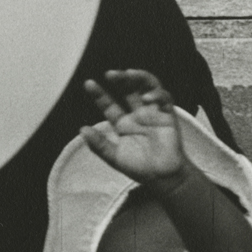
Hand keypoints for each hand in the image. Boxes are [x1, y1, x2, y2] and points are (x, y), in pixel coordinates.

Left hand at [81, 71, 185, 185]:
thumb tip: (82, 129)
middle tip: (110, 74)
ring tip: (129, 74)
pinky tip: (147, 98)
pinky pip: (165, 99)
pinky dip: (157, 94)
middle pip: (129, 89)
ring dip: (139, 77)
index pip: (109, 105)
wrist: (163, 178)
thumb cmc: (139, 168)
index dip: (99, 94)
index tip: (89, 84)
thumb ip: (99, 145)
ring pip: (148, 86)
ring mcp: (153, 113)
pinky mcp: (168, 115)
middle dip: (121, 79)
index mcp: (123, 123)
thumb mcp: (114, 157)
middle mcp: (138, 114)